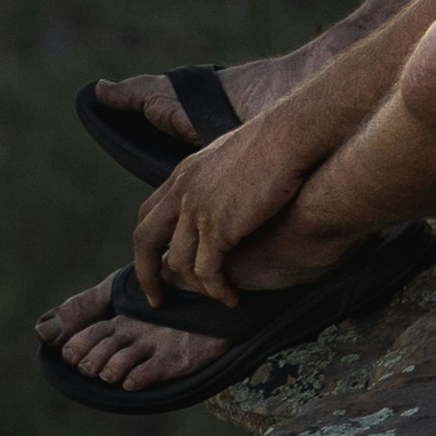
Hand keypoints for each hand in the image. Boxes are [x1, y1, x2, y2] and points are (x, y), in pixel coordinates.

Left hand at [134, 102, 325, 303]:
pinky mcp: (218, 227)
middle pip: (144, 239)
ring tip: (217, 295)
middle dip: (147, 273)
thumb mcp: (231, 158)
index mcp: (183, 174)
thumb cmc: (275, 143)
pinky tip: (231, 297)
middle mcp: (182, 191)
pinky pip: (206, 271)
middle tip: (158, 298)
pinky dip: (217, 289)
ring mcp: (196, 209)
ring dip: (196, 287)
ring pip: (178, 262)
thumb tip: (227, 197)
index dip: (147, 245)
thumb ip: (218, 180)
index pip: (148, 214)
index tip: (154, 266)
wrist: (290, 136)